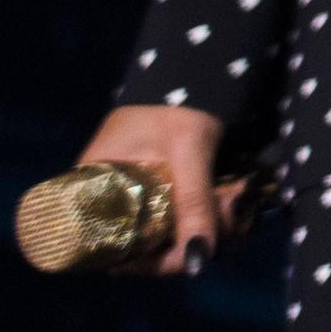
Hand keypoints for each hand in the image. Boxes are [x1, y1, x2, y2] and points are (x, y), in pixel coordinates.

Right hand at [73, 102, 234, 274]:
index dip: (151, 264)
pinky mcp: (167, 190)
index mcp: (93, 189)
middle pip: (148, 247)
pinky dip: (213, 214)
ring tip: (237, 196)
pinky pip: (186, 218)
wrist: (196, 67)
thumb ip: (193, 201)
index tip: (188, 254)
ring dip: (211, 227)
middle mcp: (111, 199)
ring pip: (172, 234)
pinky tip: (235, 196)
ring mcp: (140, 195)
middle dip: (193, 241)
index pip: (111, 252)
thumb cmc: (179, 101)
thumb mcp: (189, 150)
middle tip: (230, 210)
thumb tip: (197, 261)